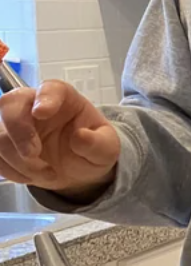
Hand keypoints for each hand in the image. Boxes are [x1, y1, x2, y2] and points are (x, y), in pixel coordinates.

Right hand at [0, 81, 120, 198]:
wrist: (78, 169)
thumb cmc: (92, 148)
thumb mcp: (106, 149)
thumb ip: (97, 143)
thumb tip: (81, 136)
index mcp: (63, 98)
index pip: (50, 89)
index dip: (44, 98)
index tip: (42, 112)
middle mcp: (34, 105)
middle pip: (10, 104)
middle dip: (18, 131)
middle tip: (33, 154)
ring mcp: (15, 124)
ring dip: (16, 158)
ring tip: (45, 173)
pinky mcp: (4, 143)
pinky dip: (10, 169)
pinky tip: (30, 176)